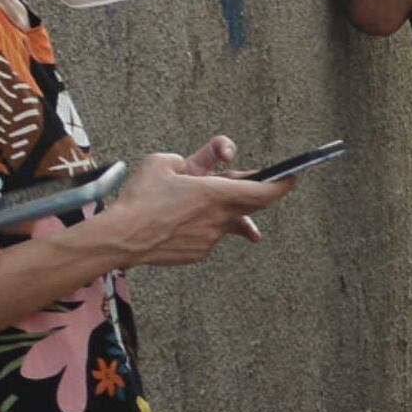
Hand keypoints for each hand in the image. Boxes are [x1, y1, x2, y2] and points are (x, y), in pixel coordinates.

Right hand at [103, 152, 294, 267]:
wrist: (120, 237)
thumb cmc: (140, 198)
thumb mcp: (163, 162)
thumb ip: (190, 158)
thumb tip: (198, 163)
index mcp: (216, 193)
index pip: (264, 191)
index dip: (282, 184)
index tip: (291, 178)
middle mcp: (219, 218)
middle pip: (252, 206)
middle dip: (253, 193)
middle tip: (249, 183)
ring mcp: (210, 238)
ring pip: (229, 222)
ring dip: (223, 210)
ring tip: (204, 203)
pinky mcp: (198, 253)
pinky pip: (210, 236)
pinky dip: (203, 226)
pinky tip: (182, 221)